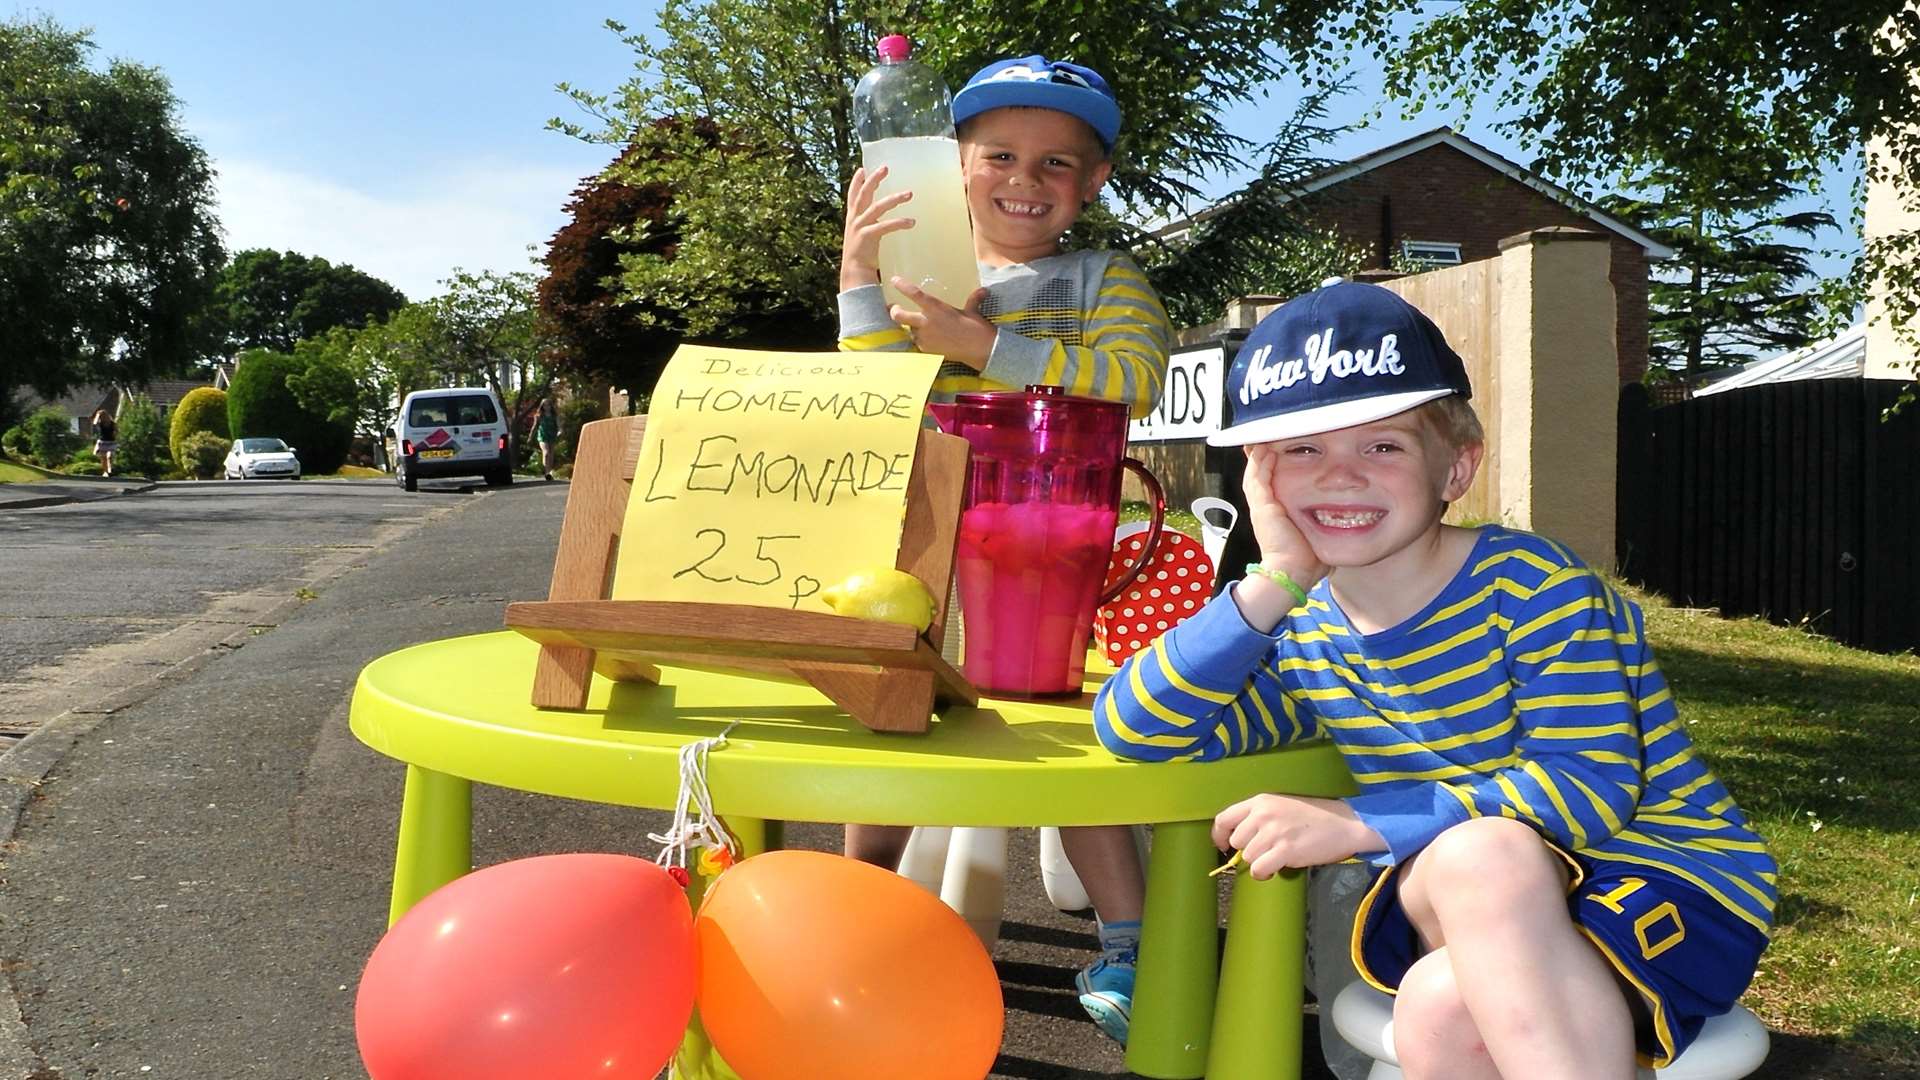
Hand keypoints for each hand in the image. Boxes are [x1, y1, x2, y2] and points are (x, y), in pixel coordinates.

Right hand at [840, 165, 914, 291]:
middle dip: (874, 180)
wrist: (854, 272)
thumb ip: (869, 224)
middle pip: (864, 194)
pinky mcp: (867, 236)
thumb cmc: (861, 255)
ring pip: (877, 207)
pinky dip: (898, 222)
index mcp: (852, 218)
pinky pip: (885, 225)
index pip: (853, 195)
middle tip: (885, 168)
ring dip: (894, 199)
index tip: (863, 169)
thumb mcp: (862, 235)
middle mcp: (854, 219)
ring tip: (909, 194)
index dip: (857, 182)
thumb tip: (879, 218)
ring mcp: (859, 227)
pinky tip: (911, 221)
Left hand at [887, 282, 995, 369]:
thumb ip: (973, 300)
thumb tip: (983, 291)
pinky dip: (922, 340)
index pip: (914, 294)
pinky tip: (931, 340)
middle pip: (899, 316)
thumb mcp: (973, 311)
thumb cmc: (976, 328)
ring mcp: (924, 337)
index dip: (902, 286)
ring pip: (910, 331)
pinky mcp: (927, 350)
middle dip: (894, 311)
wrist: (980, 349)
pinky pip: (919, 343)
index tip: (894, 280)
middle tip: (894, 308)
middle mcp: (926, 322)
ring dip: (913, 328)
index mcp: (935, 308)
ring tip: (922, 328)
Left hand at [1213, 794, 1378, 878]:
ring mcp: (1273, 832)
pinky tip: (1276, 870)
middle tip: (1265, 851)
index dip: (1219, 835)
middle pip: (1236, 842)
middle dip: (1248, 850)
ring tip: (1276, 858)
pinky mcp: (1285, 850)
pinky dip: (1264, 874)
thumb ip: (1259, 817)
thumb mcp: (1282, 806)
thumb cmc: (1314, 816)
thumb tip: (1237, 838)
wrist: (1346, 824)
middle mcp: (1263, 814)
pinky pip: (1259, 870)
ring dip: (1259, 863)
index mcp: (1260, 801)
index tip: (1223, 845)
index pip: (1224, 818)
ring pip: (1248, 857)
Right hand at [1242, 443, 1327, 586]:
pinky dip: (1261, 464)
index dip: (1270, 470)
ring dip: (1259, 456)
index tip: (1275, 454)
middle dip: (1261, 458)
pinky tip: (1266, 450)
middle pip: (1258, 476)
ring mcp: (1261, 507)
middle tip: (1263, 440)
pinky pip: (1258, 479)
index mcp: (1274, 516)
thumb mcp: (1315, 535)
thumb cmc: (1306, 562)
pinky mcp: (1262, 507)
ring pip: (1255, 474)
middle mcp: (1264, 509)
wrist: (1291, 574)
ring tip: (1263, 439)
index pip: (1269, 486)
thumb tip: (1345, 520)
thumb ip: (1323, 523)